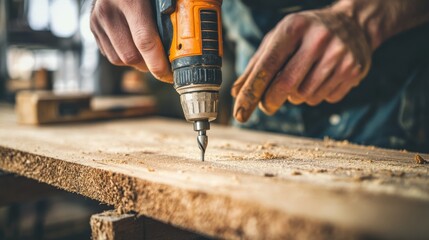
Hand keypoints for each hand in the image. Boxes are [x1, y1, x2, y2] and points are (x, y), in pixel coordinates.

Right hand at [90, 0, 172, 82]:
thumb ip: (179, 6)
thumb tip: (199, 16)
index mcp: (130, 0)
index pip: (145, 42)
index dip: (159, 64)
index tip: (171, 74)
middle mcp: (109, 11)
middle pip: (131, 56)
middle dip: (150, 65)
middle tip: (165, 64)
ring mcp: (97, 20)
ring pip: (120, 59)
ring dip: (138, 62)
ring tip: (151, 54)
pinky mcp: (93, 28)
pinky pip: (111, 55)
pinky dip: (126, 56)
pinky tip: (136, 46)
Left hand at [231, 8, 371, 122]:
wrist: (354, 24)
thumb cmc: (306, 33)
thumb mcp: (279, 38)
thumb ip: (257, 65)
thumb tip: (236, 93)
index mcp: (294, 27)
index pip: (267, 66)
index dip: (251, 92)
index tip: (240, 112)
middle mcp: (319, 39)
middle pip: (286, 85)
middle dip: (271, 101)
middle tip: (268, 104)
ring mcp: (339, 55)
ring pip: (305, 96)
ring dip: (295, 97)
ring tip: (301, 80)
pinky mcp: (353, 70)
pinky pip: (324, 99)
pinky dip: (315, 96)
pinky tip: (320, 79)